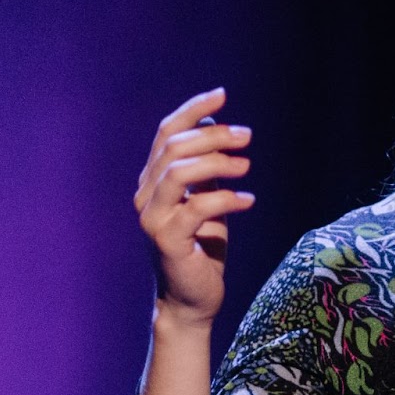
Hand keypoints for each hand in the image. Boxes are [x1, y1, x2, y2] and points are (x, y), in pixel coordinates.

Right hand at [134, 87, 254, 326]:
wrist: (192, 299)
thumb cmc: (201, 248)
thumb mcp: (207, 201)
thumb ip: (207, 170)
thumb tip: (219, 129)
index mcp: (153, 181)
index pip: (166, 133)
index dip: (193, 110)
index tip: (222, 95)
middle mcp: (146, 196)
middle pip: (174, 147)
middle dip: (213, 135)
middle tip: (247, 136)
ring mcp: (153, 218)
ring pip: (178, 172)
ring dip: (218, 163)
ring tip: (246, 167)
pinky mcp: (167, 241)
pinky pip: (197, 208)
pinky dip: (226, 199)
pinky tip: (248, 201)